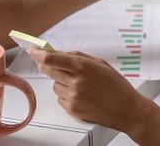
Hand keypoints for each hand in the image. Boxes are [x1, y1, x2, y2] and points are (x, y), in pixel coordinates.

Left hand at [27, 48, 151, 130]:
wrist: (127, 109)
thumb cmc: (117, 86)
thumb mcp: (100, 64)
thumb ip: (78, 57)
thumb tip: (59, 53)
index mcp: (83, 66)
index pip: (52, 59)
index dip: (38, 54)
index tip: (32, 51)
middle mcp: (76, 81)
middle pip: (48, 71)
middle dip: (49, 67)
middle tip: (55, 66)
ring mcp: (73, 96)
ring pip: (54, 85)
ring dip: (61, 83)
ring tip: (80, 86)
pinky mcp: (73, 109)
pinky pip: (60, 98)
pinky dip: (67, 96)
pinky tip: (82, 96)